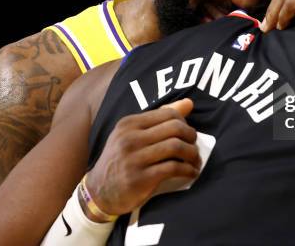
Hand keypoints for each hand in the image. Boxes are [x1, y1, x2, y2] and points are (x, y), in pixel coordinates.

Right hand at [85, 98, 199, 217]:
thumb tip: (189, 103)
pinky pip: (173, 168)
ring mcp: (134, 158)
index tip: (188, 134)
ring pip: (176, 147)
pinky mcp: (140, 178)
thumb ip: (159, 119)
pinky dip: (188, 170)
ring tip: (195, 161)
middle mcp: (130, 138)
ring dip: (192, 154)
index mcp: (129, 124)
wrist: (99, 191)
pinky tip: (191, 172)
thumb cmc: (121, 160)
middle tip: (194, 146)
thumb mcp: (132, 135)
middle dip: (191, 137)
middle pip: (175, 128)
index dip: (185, 123)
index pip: (168, 113)